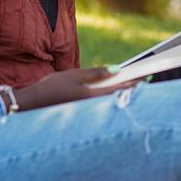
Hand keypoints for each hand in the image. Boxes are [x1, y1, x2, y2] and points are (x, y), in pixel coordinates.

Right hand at [18, 67, 136, 109]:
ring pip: (111, 100)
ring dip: (122, 92)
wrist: (32, 104)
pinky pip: (102, 102)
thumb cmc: (52, 88)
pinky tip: (112, 89)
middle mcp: (93, 106)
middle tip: (145, 79)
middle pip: (118, 95)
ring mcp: (88, 110)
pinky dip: (110, 95)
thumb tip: (116, 69)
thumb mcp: (74, 76)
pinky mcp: (83, 110)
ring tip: (133, 83)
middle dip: (132, 87)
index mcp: (92, 96)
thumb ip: (96, 73)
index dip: (135, 82)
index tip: (147, 76)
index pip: (120, 88)